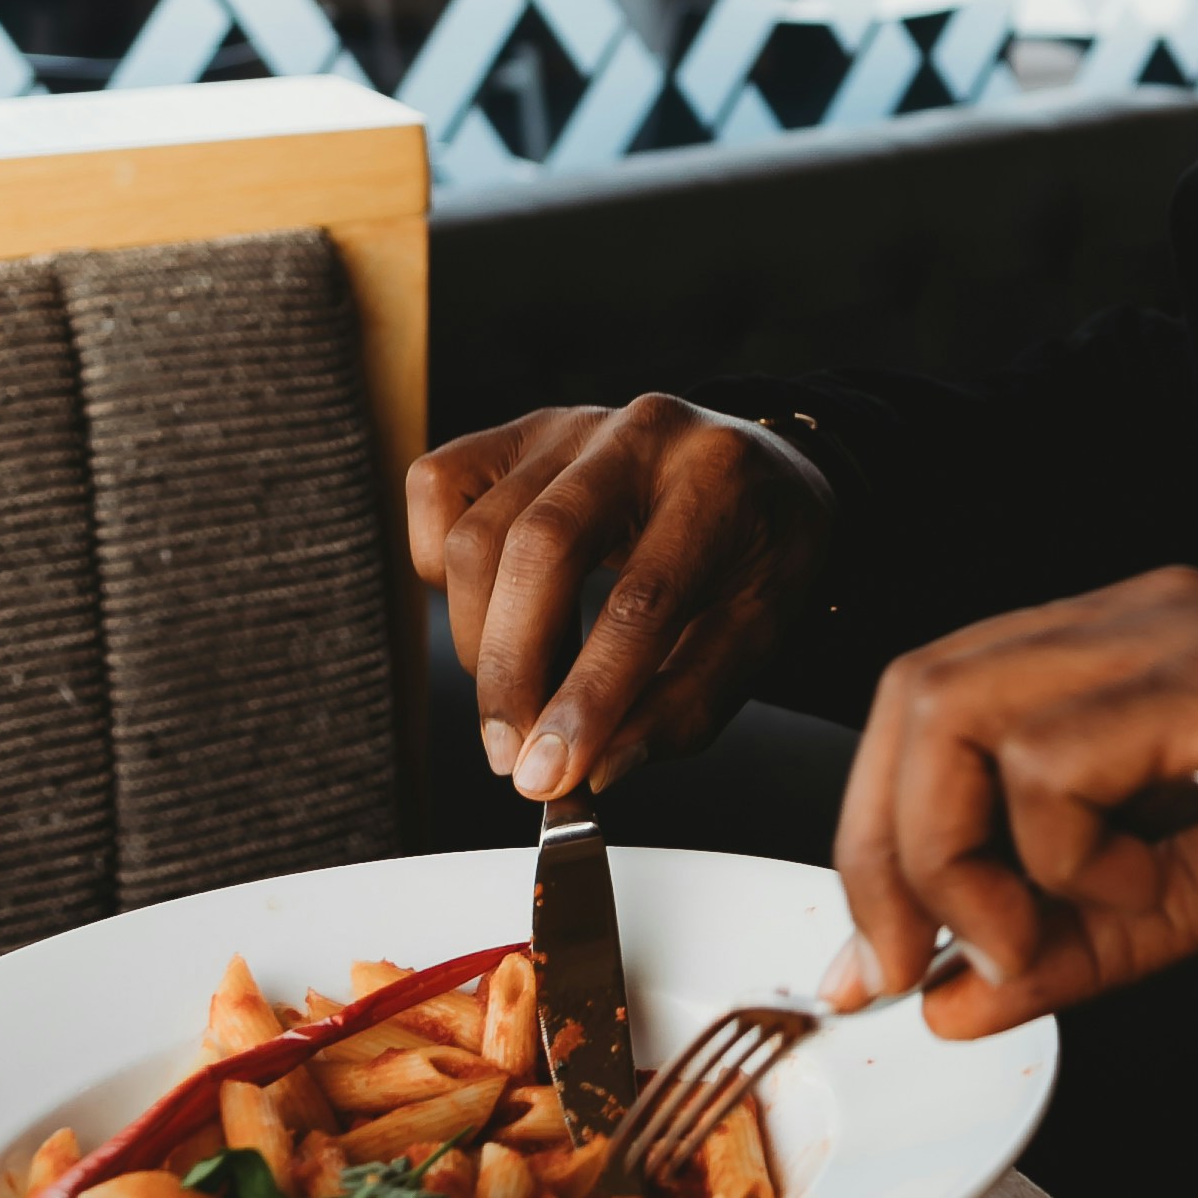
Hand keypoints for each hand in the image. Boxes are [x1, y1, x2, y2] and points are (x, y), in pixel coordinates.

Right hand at [406, 398, 837, 800]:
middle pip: (540, 547)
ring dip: (480, 638)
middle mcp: (641, 434)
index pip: (642, 598)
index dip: (588, 694)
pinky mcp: (515, 431)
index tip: (550, 774)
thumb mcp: (759, 633)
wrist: (759, 473)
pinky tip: (491, 607)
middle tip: (510, 757)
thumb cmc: (757, 557)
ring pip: (478, 533)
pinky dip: (441, 566)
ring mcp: (571, 424)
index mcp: (721, 480)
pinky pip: (438, 490)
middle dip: (511, 670)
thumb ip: (683, 707)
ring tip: (525, 694)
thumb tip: (596, 769)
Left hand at [828, 567, 1197, 1033]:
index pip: (938, 700)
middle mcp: (1145, 617)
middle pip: (921, 694)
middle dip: (885, 849)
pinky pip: (1065, 755)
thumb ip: (1079, 937)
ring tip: (1045, 938)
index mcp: (1133, 649)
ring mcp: (1187, 633)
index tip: (882, 957)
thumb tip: (956, 999)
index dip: (878, 830)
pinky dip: (1062, 851)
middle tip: (913, 964)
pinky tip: (1142, 890)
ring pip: (965, 713)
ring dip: (968, 858)